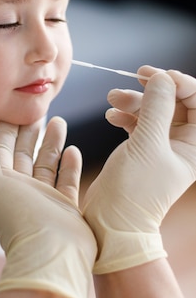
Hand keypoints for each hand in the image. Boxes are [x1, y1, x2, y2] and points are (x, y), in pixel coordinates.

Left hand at [0, 117, 96, 297]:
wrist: (52, 255)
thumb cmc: (20, 218)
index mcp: (0, 184)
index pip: (1, 148)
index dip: (6, 126)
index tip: (13, 104)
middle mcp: (20, 191)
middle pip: (24, 153)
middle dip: (30, 131)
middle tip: (40, 108)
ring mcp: (44, 200)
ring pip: (46, 164)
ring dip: (51, 143)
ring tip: (59, 121)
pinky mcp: (65, 209)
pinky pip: (67, 182)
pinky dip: (69, 166)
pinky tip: (73, 149)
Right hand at [83, 67, 195, 273]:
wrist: (110, 222)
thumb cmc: (134, 191)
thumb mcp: (147, 144)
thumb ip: (156, 107)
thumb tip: (161, 77)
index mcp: (195, 145)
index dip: (181, 83)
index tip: (157, 76)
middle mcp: (182, 144)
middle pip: (175, 102)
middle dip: (153, 89)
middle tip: (134, 79)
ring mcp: (160, 147)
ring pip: (153, 110)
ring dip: (134, 100)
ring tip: (112, 100)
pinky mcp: (140, 150)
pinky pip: (138, 121)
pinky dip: (125, 115)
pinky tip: (111, 116)